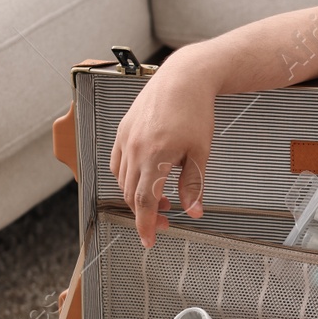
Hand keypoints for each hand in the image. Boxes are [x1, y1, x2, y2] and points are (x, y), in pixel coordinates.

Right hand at [109, 56, 216, 246]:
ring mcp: (126, 139)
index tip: (148, 240)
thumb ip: (193, 185)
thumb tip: (193, 211)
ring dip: (138, 196)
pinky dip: (127, 177)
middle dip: (146, 214)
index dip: (145, 225)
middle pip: (131, 194)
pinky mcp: (123, 130)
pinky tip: (145, 178)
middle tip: (166, 221)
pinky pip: (117, 162)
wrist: (184, 77)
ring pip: (123, 180)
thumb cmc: (195, 110)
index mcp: (155, 156)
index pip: (144, 201)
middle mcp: (135, 148)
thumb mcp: (200, 152)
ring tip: (162, 197)